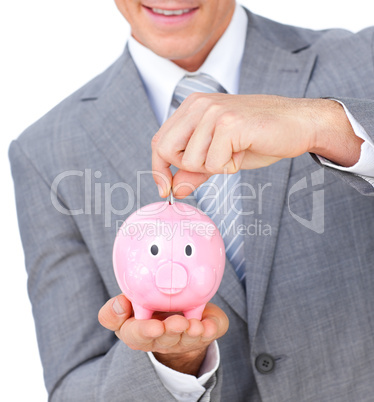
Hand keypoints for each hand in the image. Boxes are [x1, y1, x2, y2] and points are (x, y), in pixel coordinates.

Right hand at [98, 295, 228, 374]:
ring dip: (191, 333)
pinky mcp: (202, 335)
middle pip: (164, 339)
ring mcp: (182, 340)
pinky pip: (208, 334)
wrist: (173, 310)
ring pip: (186, 339)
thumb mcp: (127, 303)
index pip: (134, 335)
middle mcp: (160, 339)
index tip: (154, 326)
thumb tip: (120, 302)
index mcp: (137, 331)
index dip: (144, 331)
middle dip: (171, 332)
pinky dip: (211, 329)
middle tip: (178, 323)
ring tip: (195, 325)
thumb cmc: (146, 304)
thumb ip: (116, 307)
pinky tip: (211, 325)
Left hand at [152, 94, 362, 197]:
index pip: (159, 141)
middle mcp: (198, 105)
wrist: (298, 124)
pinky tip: (244, 150)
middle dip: (186, 168)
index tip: (165, 188)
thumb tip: (175, 190)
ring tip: (235, 151)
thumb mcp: (218, 156)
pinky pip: (213, 163)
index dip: (159, 168)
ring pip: (191, 161)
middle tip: (213, 163)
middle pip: (166, 150)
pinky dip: (229, 166)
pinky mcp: (230, 124)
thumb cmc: (258, 138)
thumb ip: (194, 170)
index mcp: (192, 107)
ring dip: (214, 167)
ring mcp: (213, 112)